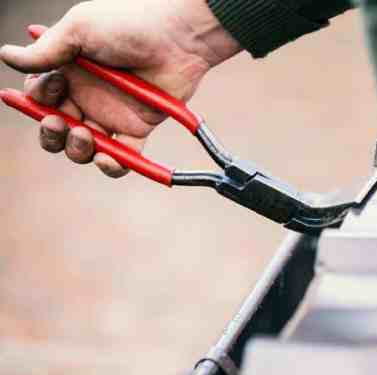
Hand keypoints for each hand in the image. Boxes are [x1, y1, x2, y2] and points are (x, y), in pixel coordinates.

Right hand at [0, 0, 240, 177]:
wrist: (177, 38)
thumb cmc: (127, 25)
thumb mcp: (79, 29)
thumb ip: (46, 51)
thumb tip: (5, 55)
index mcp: (68, 72)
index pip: (40, 98)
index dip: (38, 99)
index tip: (56, 82)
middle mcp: (87, 96)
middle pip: (57, 129)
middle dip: (51, 133)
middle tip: (60, 122)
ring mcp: (112, 114)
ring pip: (84, 147)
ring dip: (76, 150)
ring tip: (84, 135)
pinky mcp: (138, 128)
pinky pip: (123, 157)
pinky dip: (112, 166)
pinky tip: (107, 158)